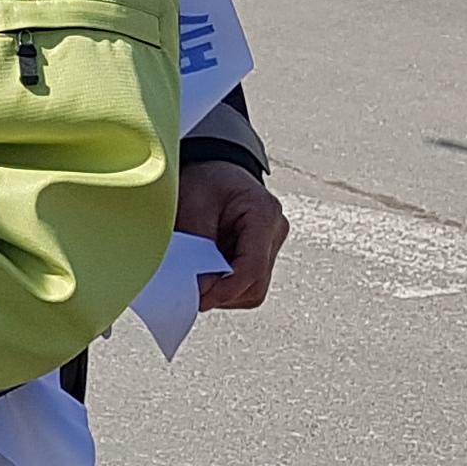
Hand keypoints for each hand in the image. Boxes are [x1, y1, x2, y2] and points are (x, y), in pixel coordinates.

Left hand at [175, 159, 289, 311]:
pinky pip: (246, 284)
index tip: (198, 298)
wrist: (214, 167)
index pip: (253, 266)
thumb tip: (199, 288)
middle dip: (222, 292)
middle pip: (255, 285)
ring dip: (223, 291)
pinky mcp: (263, 255)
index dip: (226, 289)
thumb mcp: (194, 204)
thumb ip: (196, 245)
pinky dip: (224, 285)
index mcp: (265, 213)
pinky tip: (207, 269)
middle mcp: (275, 232)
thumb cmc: (205, 180)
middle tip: (190, 286)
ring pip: (253, 290)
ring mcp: (272, 245)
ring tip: (198, 271)